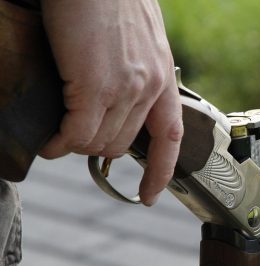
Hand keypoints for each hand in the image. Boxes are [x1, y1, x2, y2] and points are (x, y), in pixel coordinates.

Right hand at [40, 0, 182, 205]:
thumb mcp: (140, 38)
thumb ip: (138, 68)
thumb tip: (119, 92)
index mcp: (163, 76)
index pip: (171, 137)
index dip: (162, 171)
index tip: (151, 195)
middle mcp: (149, 87)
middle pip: (123, 144)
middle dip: (98, 149)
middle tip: (76, 141)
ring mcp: (124, 89)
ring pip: (99, 142)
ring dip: (77, 147)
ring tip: (60, 139)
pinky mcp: (94, 87)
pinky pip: (76, 134)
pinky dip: (61, 144)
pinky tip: (51, 144)